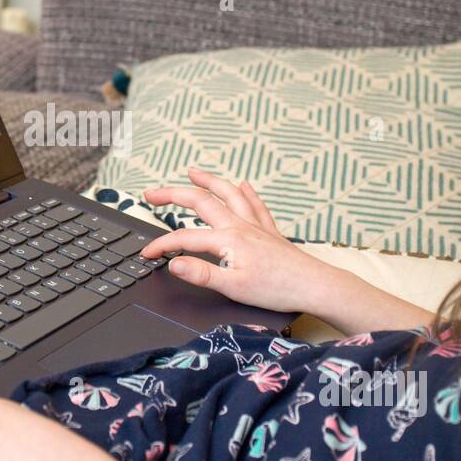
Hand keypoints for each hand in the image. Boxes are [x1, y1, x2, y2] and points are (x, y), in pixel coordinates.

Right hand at [139, 167, 347, 315]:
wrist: (314, 286)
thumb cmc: (277, 289)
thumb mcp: (233, 287)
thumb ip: (201, 274)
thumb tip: (174, 264)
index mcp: (228, 239)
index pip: (184, 238)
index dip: (162, 245)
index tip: (146, 253)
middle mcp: (240, 226)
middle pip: (200, 202)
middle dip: (173, 194)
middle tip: (151, 194)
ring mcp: (255, 226)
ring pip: (228, 194)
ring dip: (208, 181)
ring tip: (193, 171)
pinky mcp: (269, 232)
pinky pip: (255, 205)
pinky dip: (246, 192)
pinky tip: (243, 184)